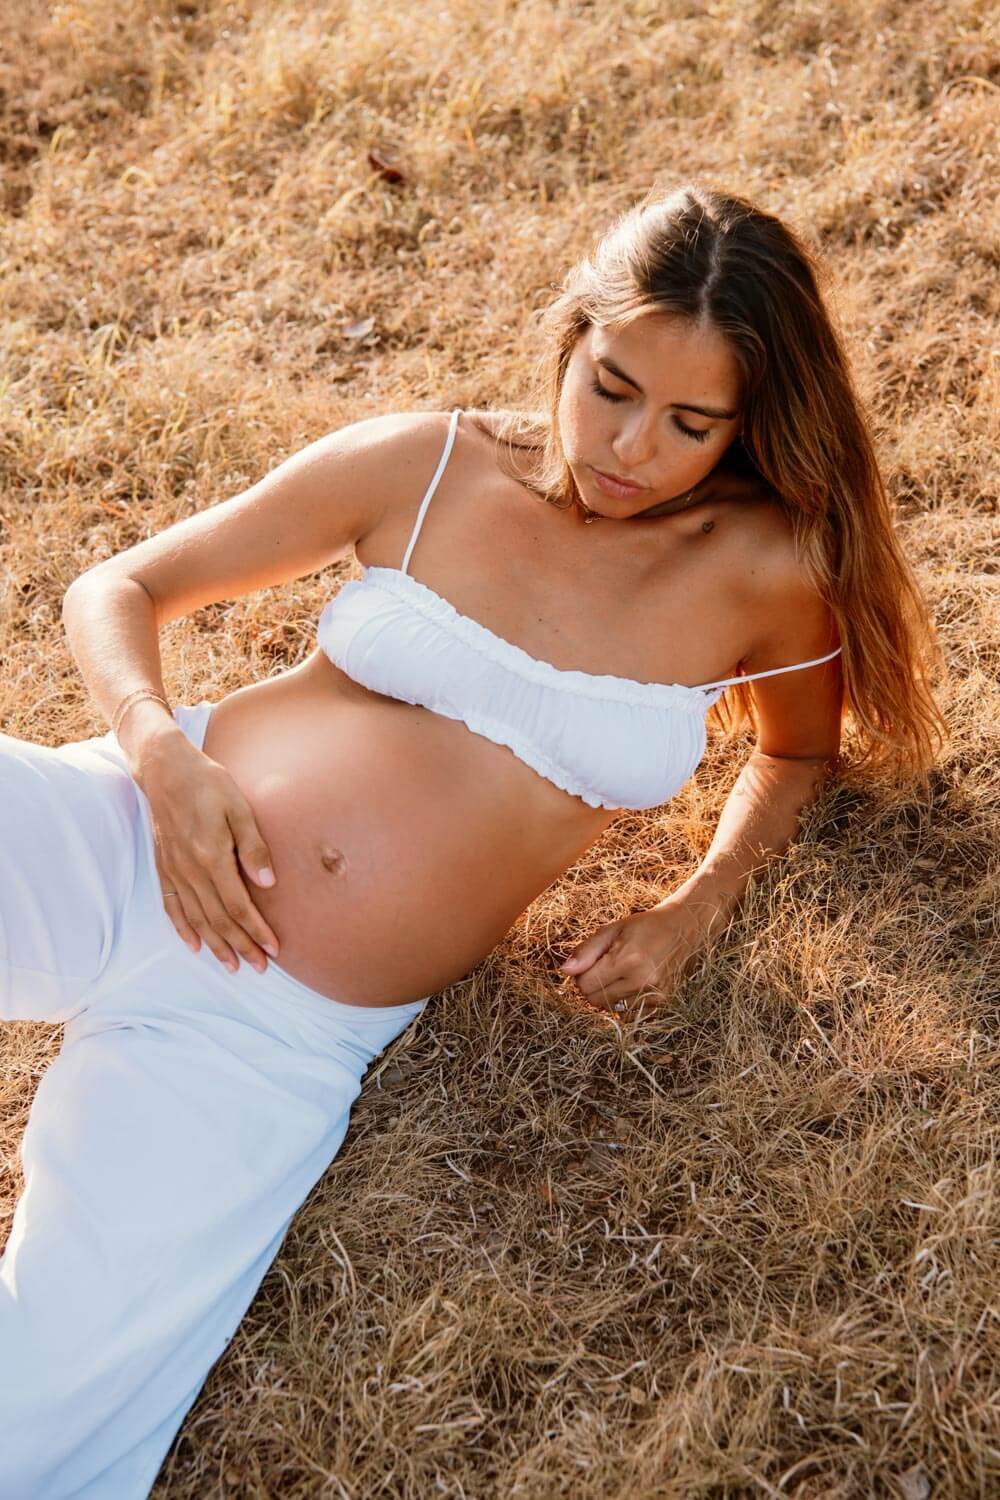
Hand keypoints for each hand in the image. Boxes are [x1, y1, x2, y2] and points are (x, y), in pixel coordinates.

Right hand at [138, 735, 280, 974]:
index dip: (257, 930)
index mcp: (211, 856)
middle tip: (260, 967)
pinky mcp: (164, 867)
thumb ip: (253, 847)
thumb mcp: (239, 808)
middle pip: (218, 919)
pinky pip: (172, 906)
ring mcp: (174, 870)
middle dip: (240, 946)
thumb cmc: (208, 783)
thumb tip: (269, 883)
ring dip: (215, 945)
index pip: (238, 905)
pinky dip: (184, 929)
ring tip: (232, 966)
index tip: (274, 948)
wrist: (165, 769)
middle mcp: (190, 870)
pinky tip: (195, 946)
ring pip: (196, 919)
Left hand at [556, 900, 707, 1019]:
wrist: (684, 928)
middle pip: (594, 1000)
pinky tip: (632, 985)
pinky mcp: (662, 1003)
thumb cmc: (645, 926)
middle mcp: (642, 981)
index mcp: (627, 960)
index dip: (581, 974)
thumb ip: (586, 950)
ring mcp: (654, 995)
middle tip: (605, 967)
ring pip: (610, 1009)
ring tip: (621, 974)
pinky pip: (628, 1015)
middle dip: (592, 985)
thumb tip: (565, 971)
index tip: (592, 962)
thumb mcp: (613, 929)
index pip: (584, 985)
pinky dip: (624, 1004)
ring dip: (609, 995)